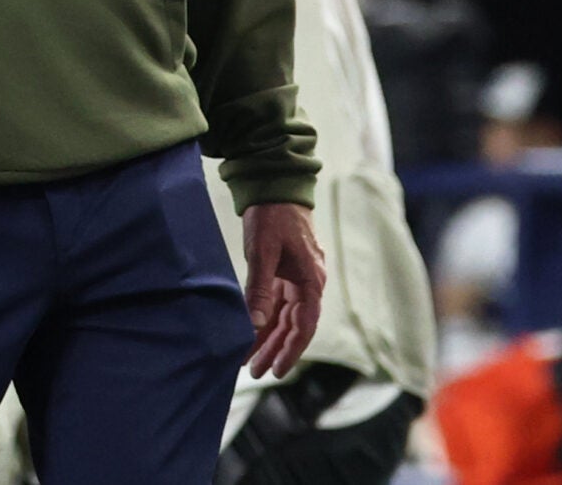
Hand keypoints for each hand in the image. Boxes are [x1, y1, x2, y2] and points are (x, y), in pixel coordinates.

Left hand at [242, 202, 325, 377]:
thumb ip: (259, 288)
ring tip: (250, 360)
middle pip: (293, 326)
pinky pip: (276, 303)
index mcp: (311, 282)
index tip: (277, 371)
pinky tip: (252, 332)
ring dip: (268, 338)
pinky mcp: (283, 273)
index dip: (291, 351)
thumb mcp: (263, 252)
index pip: (304, 326)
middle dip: (275, 350)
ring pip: (283, 317)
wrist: (276, 188)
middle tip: (255, 373)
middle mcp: (308, 285)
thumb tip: (254, 323)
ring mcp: (296, 279)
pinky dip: (264, 319)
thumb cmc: (272, 217)